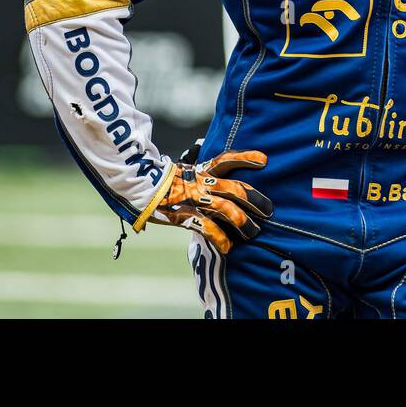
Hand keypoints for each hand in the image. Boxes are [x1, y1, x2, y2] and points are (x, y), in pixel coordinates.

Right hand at [135, 149, 271, 253]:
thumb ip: (201, 174)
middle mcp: (201, 183)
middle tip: (269, 210)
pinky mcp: (184, 215)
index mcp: (201, 170)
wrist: (136, 186)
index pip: (226, 160)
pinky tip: (229, 247)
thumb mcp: (184, 172)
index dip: (246, 159)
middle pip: (234, 188)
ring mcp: (193, 199)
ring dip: (242, 221)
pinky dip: (220, 238)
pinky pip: (207, 228)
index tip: (264, 160)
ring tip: (254, 232)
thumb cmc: (162, 182)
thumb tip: (217, 176)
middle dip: (254, 199)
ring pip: (225, 208)